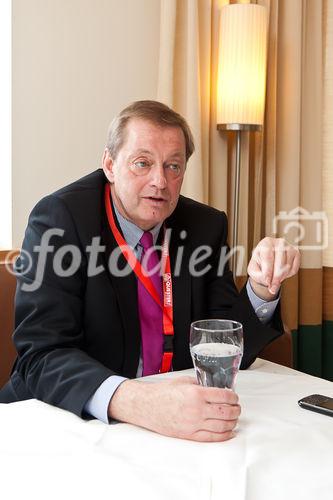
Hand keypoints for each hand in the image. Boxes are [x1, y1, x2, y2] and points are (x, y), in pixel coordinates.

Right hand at [108, 376, 240, 441]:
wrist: (147, 406)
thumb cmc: (163, 393)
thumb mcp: (183, 382)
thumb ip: (200, 384)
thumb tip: (215, 388)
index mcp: (195, 393)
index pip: (224, 396)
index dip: (233, 397)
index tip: (234, 397)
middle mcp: (196, 410)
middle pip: (226, 412)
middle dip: (235, 410)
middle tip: (237, 407)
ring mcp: (193, 424)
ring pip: (222, 426)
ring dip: (232, 422)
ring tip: (234, 418)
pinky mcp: (190, 435)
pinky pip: (212, 437)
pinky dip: (224, 435)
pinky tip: (229, 431)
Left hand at [247, 237, 299, 299]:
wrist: (268, 262)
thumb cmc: (260, 264)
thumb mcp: (253, 270)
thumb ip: (258, 275)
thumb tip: (269, 281)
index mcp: (266, 243)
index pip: (268, 257)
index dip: (268, 271)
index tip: (267, 281)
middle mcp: (279, 243)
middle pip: (280, 262)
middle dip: (276, 278)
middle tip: (272, 288)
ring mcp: (289, 247)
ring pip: (287, 266)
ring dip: (281, 277)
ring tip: (274, 281)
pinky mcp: (296, 254)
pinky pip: (294, 268)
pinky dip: (288, 275)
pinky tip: (281, 274)